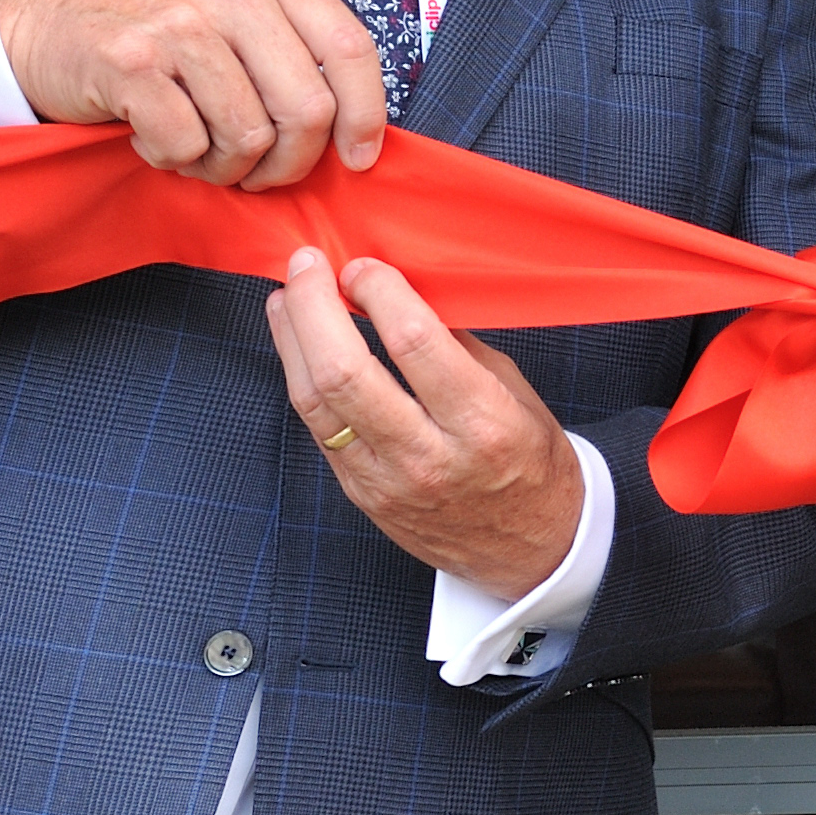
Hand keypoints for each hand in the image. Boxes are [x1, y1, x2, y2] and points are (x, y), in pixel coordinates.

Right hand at [0, 0, 390, 187]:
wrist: (35, 15)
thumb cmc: (145, 26)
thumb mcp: (229, 10)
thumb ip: (288, 51)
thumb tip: (353, 129)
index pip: (349, 48)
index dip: (365, 115)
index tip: (357, 158)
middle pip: (306, 109)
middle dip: (287, 163)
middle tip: (253, 171)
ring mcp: (180, 23)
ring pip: (248, 137)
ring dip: (222, 166)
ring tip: (193, 146)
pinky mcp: (132, 61)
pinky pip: (187, 146)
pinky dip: (172, 160)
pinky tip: (151, 134)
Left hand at [266, 249, 586, 596]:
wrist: (530, 549)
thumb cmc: (530, 463)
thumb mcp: (515, 393)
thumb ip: (458, 346)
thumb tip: (401, 292)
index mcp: (483, 423)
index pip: (413, 342)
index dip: (378, 291)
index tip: (364, 267)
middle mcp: (429, 456)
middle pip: (345, 372)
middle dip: (314, 306)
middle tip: (307, 265)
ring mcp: (387, 481)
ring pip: (316, 402)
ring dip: (292, 340)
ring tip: (285, 297)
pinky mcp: (362, 494)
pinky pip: (319, 429)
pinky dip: (302, 378)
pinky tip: (298, 347)